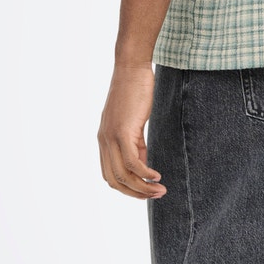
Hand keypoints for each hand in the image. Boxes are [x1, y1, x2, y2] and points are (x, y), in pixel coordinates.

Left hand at [98, 63, 166, 198]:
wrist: (131, 68)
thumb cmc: (136, 91)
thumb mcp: (134, 122)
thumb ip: (136, 143)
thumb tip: (142, 162)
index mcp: (104, 140)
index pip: (110, 175)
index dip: (127, 189)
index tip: (146, 191)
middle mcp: (103, 141)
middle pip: (114, 180)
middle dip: (136, 193)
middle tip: (156, 195)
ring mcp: (111, 137)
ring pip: (123, 174)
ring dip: (142, 187)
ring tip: (160, 190)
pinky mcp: (122, 131)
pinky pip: (131, 161)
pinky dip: (144, 173)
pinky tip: (157, 175)